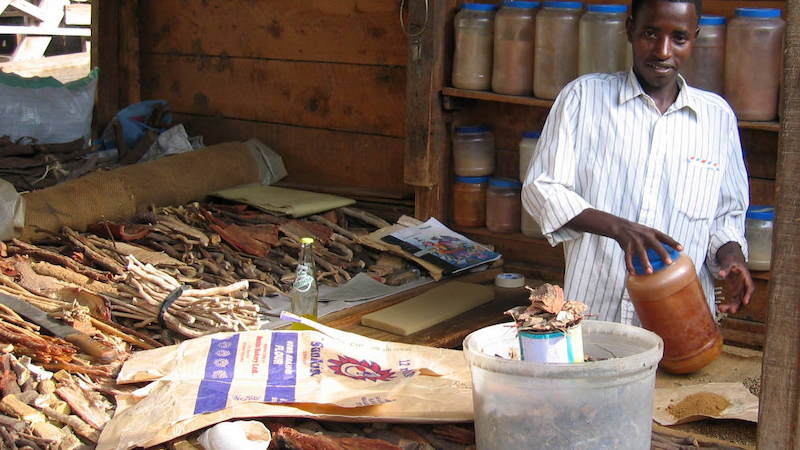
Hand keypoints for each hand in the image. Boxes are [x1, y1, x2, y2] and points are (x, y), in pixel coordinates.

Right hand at [565, 209, 682, 274]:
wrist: (620, 226)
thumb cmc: (638, 231)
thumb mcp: (648, 232)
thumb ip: (656, 241)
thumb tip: (667, 255)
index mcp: (653, 232)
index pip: (665, 237)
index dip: (673, 243)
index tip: (681, 249)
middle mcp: (645, 236)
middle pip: (656, 245)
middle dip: (662, 254)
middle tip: (669, 262)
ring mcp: (636, 241)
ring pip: (642, 253)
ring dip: (645, 263)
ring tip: (650, 272)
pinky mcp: (627, 246)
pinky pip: (628, 258)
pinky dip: (630, 266)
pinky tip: (633, 273)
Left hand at [716, 242, 753, 313]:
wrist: (732, 259)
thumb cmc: (732, 259)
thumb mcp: (729, 261)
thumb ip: (725, 268)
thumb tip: (720, 274)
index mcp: (746, 277)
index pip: (750, 288)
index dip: (748, 295)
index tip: (745, 302)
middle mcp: (745, 285)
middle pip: (744, 297)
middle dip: (739, 305)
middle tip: (731, 311)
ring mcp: (741, 289)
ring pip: (739, 301)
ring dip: (732, 307)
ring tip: (721, 310)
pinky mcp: (736, 291)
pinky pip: (734, 300)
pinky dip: (729, 305)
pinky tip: (721, 308)